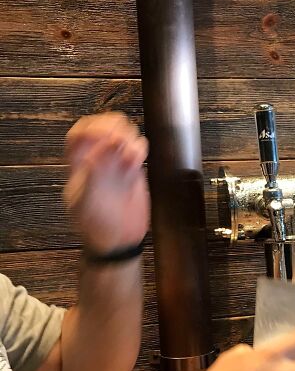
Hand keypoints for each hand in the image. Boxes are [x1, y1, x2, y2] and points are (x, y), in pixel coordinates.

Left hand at [64, 112, 148, 253]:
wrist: (117, 242)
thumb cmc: (95, 227)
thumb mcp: (87, 205)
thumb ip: (92, 180)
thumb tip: (96, 155)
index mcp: (79, 166)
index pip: (79, 135)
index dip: (90, 129)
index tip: (103, 135)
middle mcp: (97, 161)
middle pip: (102, 128)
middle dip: (113, 128)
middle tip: (121, 139)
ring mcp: (116, 165)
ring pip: (122, 135)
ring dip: (128, 137)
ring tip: (131, 154)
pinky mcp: (133, 172)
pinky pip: (138, 150)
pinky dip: (140, 149)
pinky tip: (138, 159)